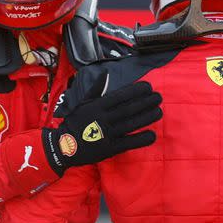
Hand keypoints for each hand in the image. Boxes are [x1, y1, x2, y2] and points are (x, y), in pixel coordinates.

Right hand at [42, 71, 162, 175]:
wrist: (63, 146)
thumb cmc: (75, 123)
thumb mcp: (83, 103)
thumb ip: (96, 88)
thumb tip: (105, 73)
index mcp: (97, 106)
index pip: (120, 96)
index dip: (136, 90)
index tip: (149, 87)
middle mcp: (103, 118)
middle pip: (129, 108)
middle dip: (146, 102)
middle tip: (159, 97)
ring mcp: (107, 133)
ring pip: (131, 124)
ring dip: (147, 117)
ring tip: (159, 111)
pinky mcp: (109, 148)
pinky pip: (128, 143)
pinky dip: (141, 139)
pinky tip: (152, 135)